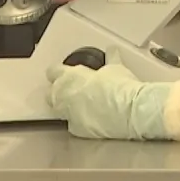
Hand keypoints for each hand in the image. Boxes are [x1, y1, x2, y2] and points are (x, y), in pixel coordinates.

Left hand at [46, 49, 172, 139]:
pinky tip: (92, 119)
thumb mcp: (115, 67)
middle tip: (75, 90)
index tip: (66, 73)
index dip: (59, 72)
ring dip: (66, 107)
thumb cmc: (120, 85)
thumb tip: (112, 50)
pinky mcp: (76, 130)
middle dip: (59, 92)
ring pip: (58, 110)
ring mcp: (68, 114)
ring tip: (82, 106)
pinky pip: (72, 124)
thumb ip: (109, 59)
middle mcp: (63, 95)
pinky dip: (80, 121)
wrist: (128, 110)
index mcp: (70, 76)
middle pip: (50, 94)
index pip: (53, 71)